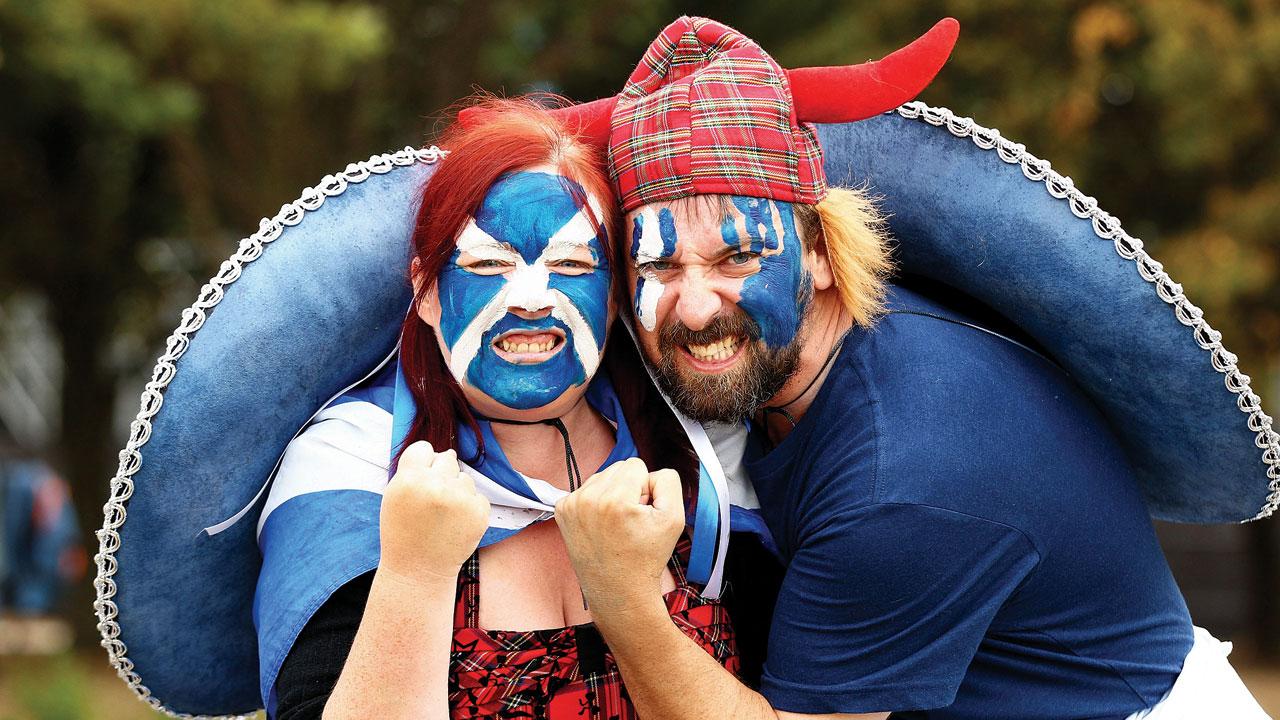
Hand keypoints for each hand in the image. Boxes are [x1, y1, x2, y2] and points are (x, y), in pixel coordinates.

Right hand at [379, 441, 490, 584]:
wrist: (418, 571)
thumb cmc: (403, 532)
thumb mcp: (394, 496)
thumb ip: (414, 470)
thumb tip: (445, 452)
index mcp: (410, 479)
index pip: (424, 448)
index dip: (421, 463)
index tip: (419, 480)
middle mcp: (437, 486)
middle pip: (447, 458)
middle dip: (440, 474)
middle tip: (431, 501)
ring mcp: (461, 499)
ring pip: (464, 477)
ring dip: (456, 490)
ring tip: (442, 515)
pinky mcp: (479, 512)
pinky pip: (477, 495)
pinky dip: (469, 507)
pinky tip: (455, 524)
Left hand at [555, 457, 684, 615]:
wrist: (618, 590)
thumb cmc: (646, 558)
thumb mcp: (674, 518)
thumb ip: (668, 481)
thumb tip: (649, 472)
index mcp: (615, 500)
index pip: (636, 465)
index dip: (646, 488)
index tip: (642, 513)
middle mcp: (588, 499)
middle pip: (618, 468)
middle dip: (629, 489)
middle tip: (631, 520)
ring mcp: (571, 505)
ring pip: (602, 477)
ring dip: (612, 494)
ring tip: (616, 524)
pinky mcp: (562, 511)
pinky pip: (587, 489)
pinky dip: (597, 503)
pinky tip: (602, 526)